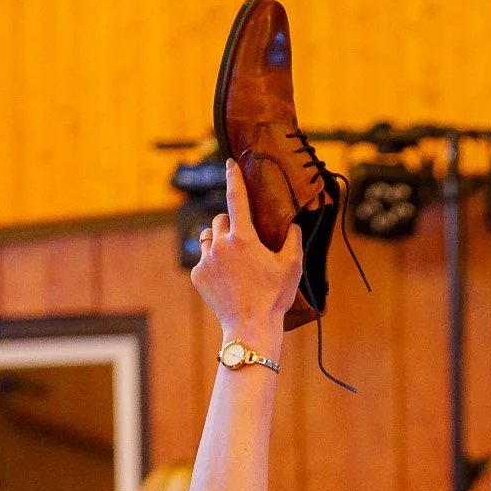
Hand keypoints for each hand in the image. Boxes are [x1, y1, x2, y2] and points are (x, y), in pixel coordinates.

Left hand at [189, 159, 303, 349]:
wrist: (250, 327)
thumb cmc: (274, 297)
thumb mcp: (292, 266)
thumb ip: (293, 240)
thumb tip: (292, 225)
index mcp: (244, 238)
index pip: (236, 198)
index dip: (234, 178)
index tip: (229, 163)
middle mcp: (221, 245)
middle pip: (220, 219)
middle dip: (231, 224)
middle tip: (245, 242)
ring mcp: (206, 260)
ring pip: (207, 236)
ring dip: (218, 240)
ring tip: (233, 257)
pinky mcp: (197, 275)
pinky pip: (202, 259)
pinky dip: (212, 262)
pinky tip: (226, 277)